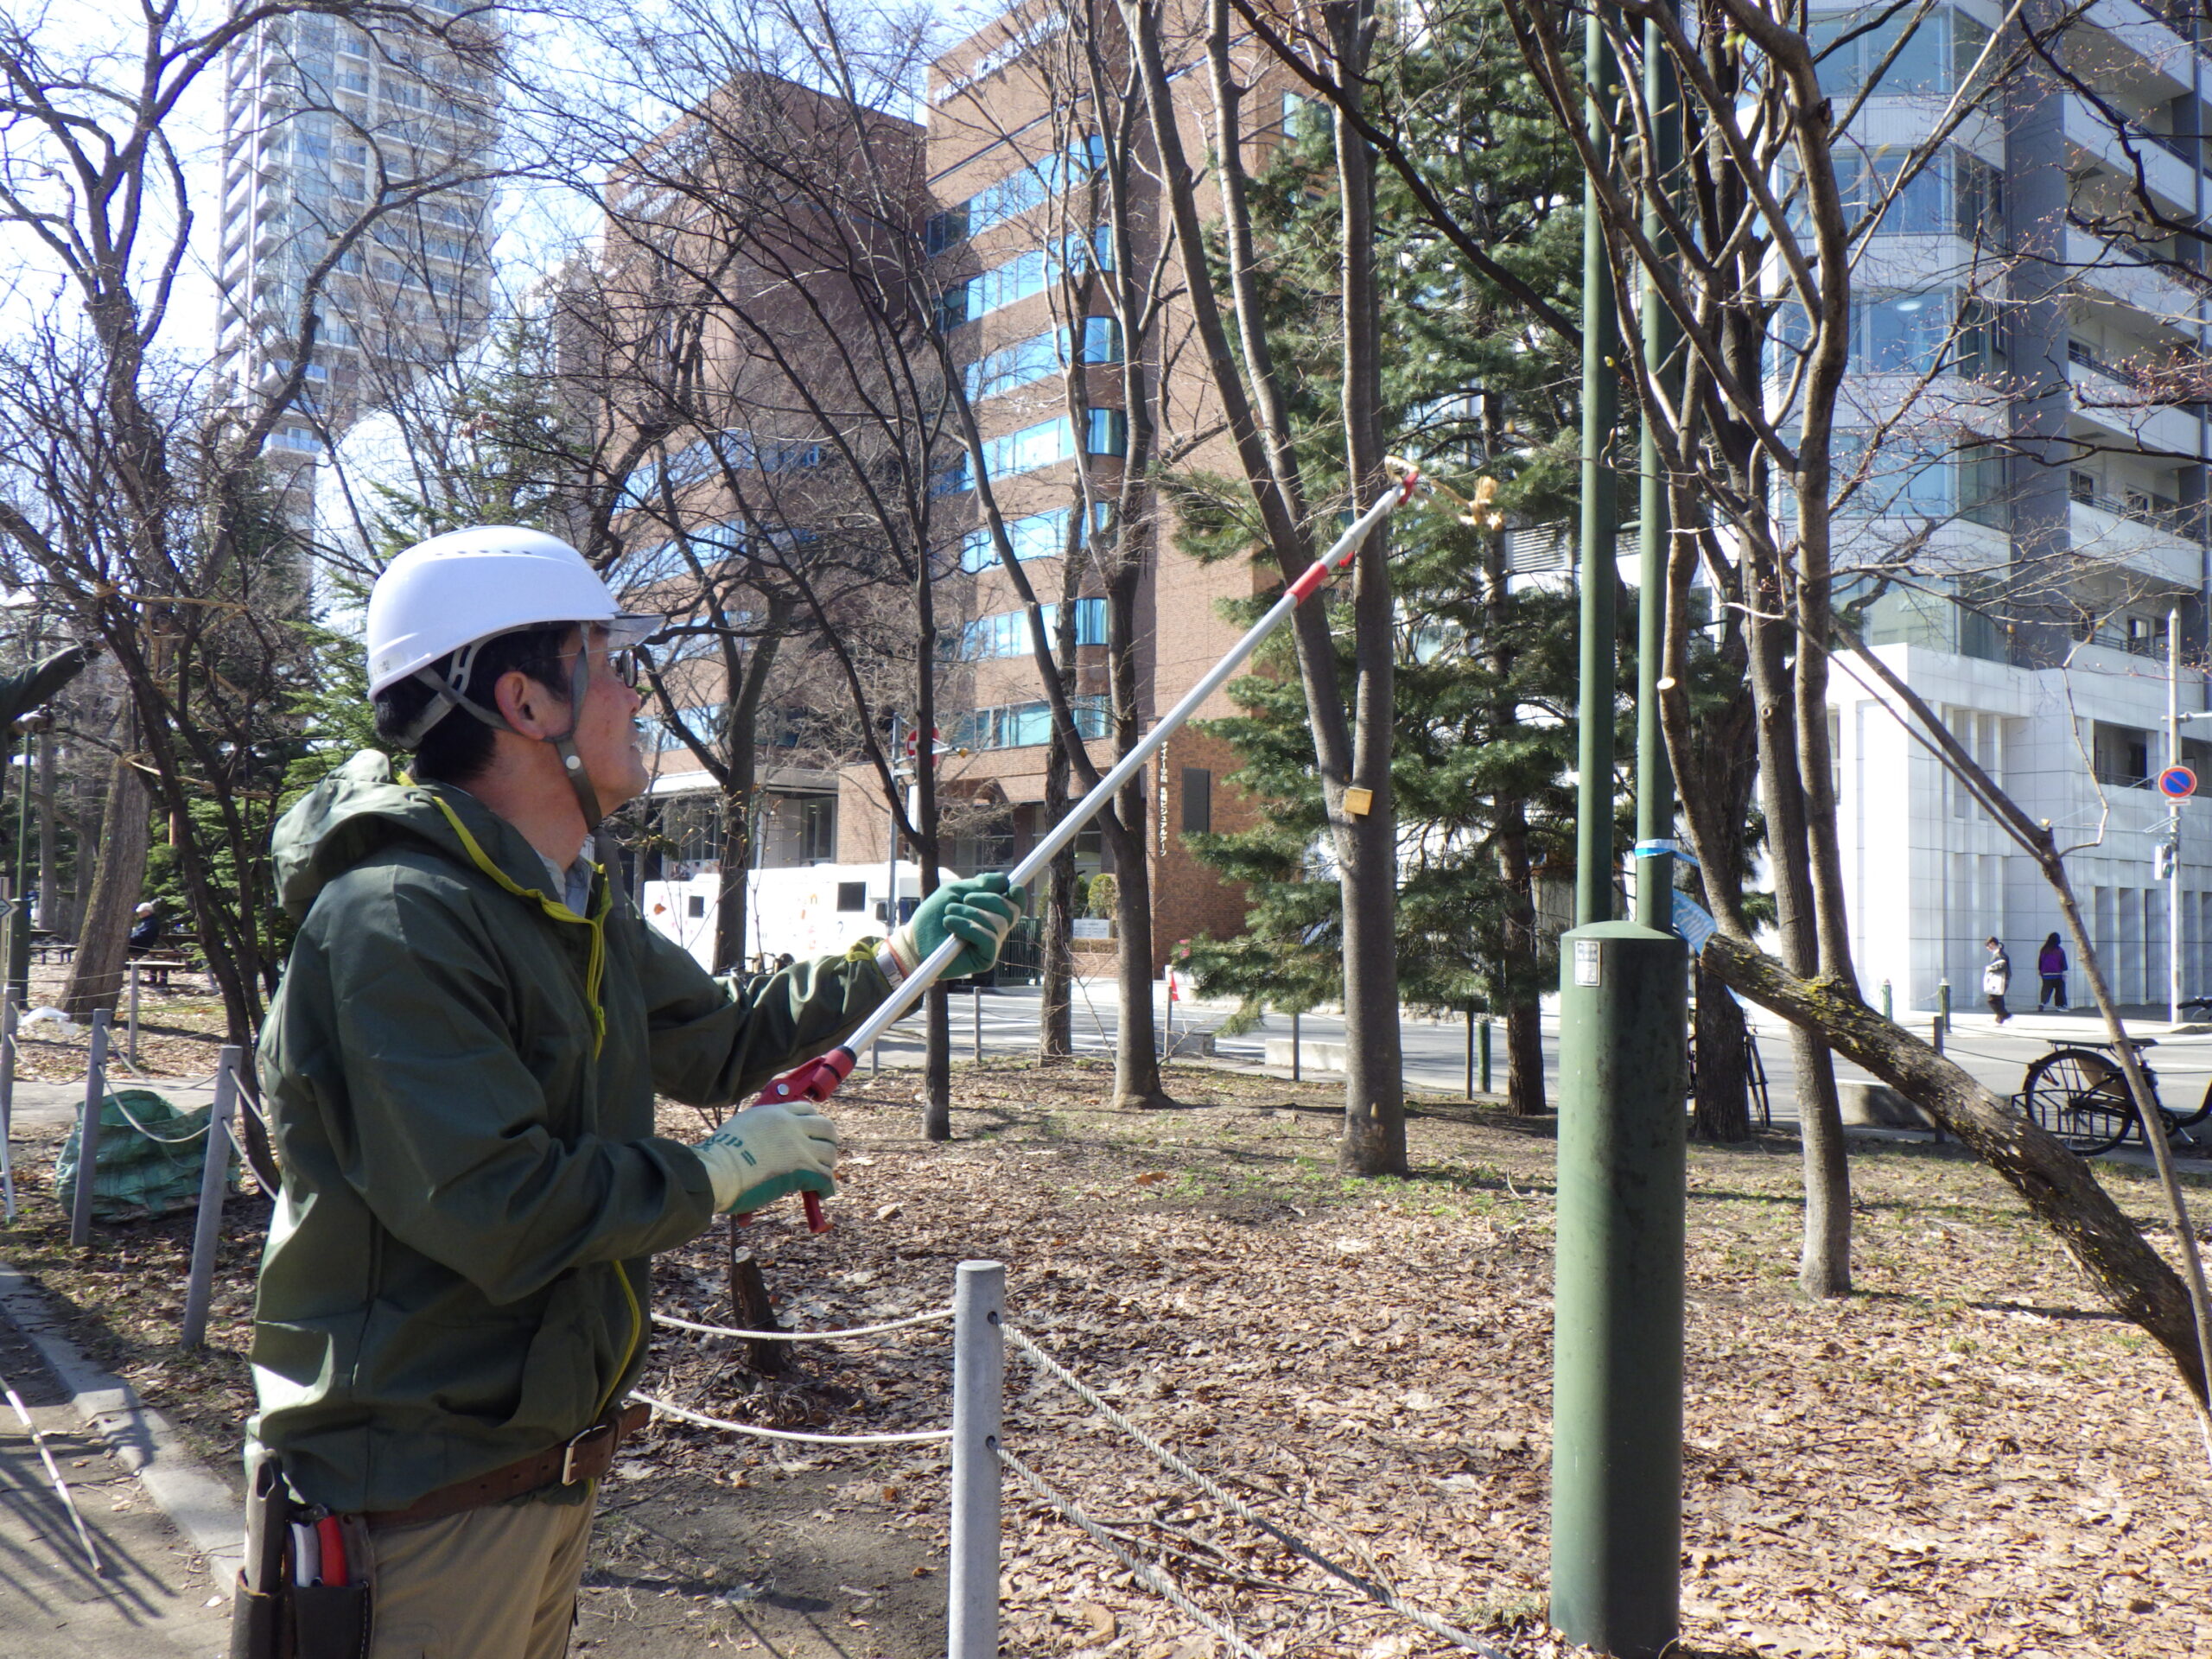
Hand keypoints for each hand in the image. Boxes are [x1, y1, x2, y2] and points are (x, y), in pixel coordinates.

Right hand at [689, 1100, 838, 1213]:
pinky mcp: (802, 1170)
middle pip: (826, 1127)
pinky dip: (826, 1188)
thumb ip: (759, 1129)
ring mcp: (799, 1147)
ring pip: (829, 1153)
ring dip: (827, 1166)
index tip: (812, 1134)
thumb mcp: (741, 1127)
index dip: (812, 1123)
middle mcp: (792, 1126)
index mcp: (776, 1113)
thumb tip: (760, 1142)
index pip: (807, 1109)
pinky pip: (825, 1178)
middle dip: (828, 1141)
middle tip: (823, 1154)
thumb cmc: (719, 1155)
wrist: (717, 1171)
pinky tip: (821, 1194)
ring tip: (820, 1177)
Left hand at [886, 873, 1026, 981]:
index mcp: (992, 911)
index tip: (1009, 886)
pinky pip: (989, 939)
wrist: (915, 939)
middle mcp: (996, 929)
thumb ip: (979, 885)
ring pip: (998, 923)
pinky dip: (969, 927)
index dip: (1017, 893)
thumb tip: (1004, 880)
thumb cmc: (934, 916)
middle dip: (988, 899)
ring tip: (949, 914)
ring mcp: (991, 945)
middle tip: (965, 899)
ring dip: (970, 913)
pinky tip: (951, 925)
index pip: (1017, 902)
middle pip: (1012, 910)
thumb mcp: (955, 892)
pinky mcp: (985, 959)